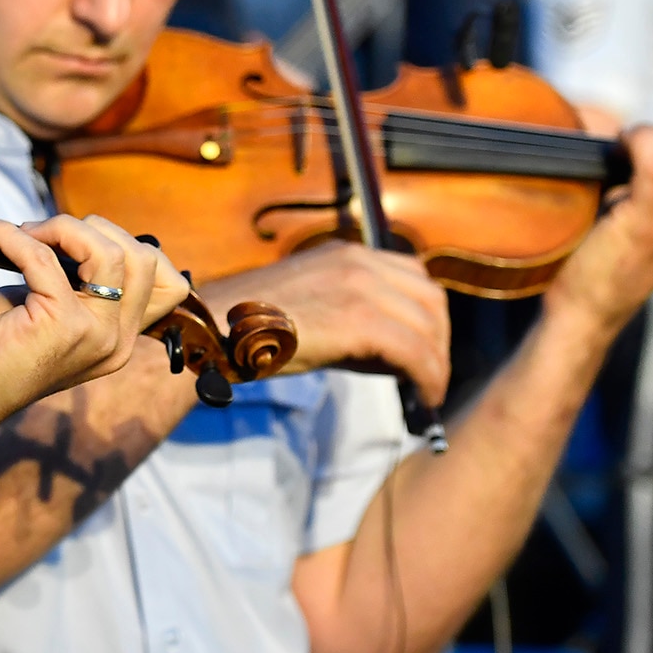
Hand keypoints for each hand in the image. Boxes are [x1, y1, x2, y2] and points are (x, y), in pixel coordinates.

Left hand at [0, 213, 180, 433]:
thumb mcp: (49, 309)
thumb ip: (76, 280)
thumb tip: (77, 232)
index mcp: (120, 338)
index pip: (168, 284)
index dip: (131, 246)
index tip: (80, 239)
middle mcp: (117, 340)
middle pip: (142, 258)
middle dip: (92, 228)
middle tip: (42, 232)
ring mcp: (95, 334)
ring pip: (107, 251)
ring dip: (59, 227)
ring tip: (21, 232)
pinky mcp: (61, 324)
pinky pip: (41, 257)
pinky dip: (10, 235)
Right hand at [199, 241, 450, 405]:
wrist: (213, 332)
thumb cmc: (250, 327)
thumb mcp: (309, 302)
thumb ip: (351, 312)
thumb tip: (392, 352)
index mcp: (347, 255)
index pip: (414, 278)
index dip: (427, 317)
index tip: (424, 348)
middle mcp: (359, 261)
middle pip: (431, 300)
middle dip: (439, 340)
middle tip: (429, 374)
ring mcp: (360, 288)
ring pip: (429, 327)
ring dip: (436, 363)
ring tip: (425, 390)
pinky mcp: (359, 321)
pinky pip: (416, 353)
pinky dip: (428, 378)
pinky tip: (423, 397)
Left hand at [548, 124, 652, 329]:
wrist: (587, 311)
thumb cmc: (601, 264)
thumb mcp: (642, 225)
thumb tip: (640, 148)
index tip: (637, 149)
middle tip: (621, 153)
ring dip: (641, 137)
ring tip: (617, 156)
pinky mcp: (649, 223)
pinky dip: (634, 143)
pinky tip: (614, 152)